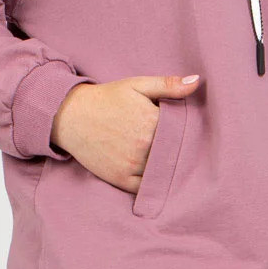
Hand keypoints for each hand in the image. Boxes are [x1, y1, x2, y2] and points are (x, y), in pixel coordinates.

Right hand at [50, 73, 200, 193]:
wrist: (71, 116)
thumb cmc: (107, 99)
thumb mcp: (137, 85)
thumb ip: (168, 85)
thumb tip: (196, 81)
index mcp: (151, 122)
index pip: (183, 132)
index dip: (187, 132)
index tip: (188, 132)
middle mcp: (143, 146)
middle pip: (174, 153)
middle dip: (179, 150)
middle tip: (181, 148)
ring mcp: (132, 165)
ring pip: (162, 172)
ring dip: (168, 168)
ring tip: (172, 161)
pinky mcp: (121, 178)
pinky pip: (146, 187)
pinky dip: (154, 184)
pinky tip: (158, 176)